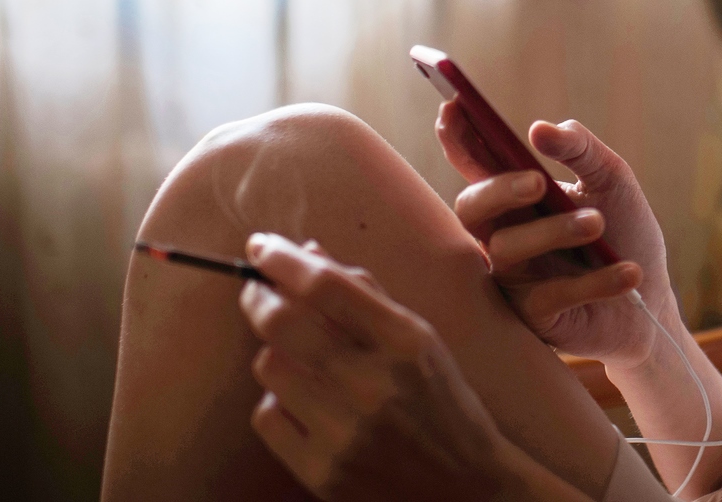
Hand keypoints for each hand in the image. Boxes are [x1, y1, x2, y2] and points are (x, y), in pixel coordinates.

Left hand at [239, 234, 575, 501]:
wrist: (465, 490)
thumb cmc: (444, 404)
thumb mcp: (422, 341)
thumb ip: (367, 295)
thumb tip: (307, 252)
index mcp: (407, 342)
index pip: (327, 285)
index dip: (283, 258)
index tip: (260, 244)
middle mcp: (374, 384)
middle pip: (282, 321)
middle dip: (258, 296)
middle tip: (256, 289)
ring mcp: (345, 431)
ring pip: (269, 366)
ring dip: (275, 352)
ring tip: (298, 357)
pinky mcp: (322, 472)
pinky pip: (267, 416)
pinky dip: (278, 402)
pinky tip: (305, 403)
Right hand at [437, 108, 673, 368]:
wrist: (651, 302)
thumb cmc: (626, 233)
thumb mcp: (612, 180)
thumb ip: (581, 150)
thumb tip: (541, 129)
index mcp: (518, 198)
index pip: (477, 166)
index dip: (459, 139)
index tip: (453, 108)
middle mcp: (505, 236)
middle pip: (472, 209)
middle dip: (499, 189)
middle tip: (538, 180)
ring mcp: (514, 279)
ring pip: (508, 249)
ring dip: (556, 231)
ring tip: (599, 225)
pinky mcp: (533, 319)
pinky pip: (551, 296)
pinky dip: (595, 281)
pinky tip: (629, 273)